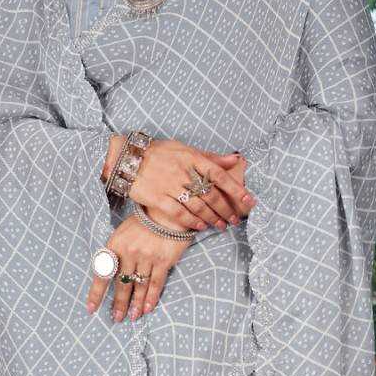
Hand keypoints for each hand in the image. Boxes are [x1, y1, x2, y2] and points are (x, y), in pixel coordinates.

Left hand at [86, 211, 190, 321]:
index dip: (96, 293)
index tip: (91, 309)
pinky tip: (147, 308)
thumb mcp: (123, 232)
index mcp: (115, 245)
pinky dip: (151, 298)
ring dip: (135, 304)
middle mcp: (129, 253)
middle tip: (116, 318)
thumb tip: (110, 273)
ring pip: (138, 286)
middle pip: (122, 284)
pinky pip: (155, 283)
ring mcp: (147, 258)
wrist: (168, 211)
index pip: (102, 273)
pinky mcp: (163, 261)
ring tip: (132, 317)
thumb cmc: (143, 221)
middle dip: (119, 304)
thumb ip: (117, 251)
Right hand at [102, 135, 255, 231]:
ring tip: (221, 226)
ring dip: (212, 218)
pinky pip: (179, 214)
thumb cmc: (158, 153)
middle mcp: (183, 172)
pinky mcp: (158, 198)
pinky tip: (200, 227)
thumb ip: (210, 157)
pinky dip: (192, 222)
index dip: (236, 189)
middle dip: (226, 209)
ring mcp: (170, 186)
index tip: (249, 200)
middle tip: (235, 219)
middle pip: (211, 194)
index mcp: (192, 158)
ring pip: (198, 206)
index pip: (219, 174)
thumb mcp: (184, 148)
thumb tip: (235, 159)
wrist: (126, 157)